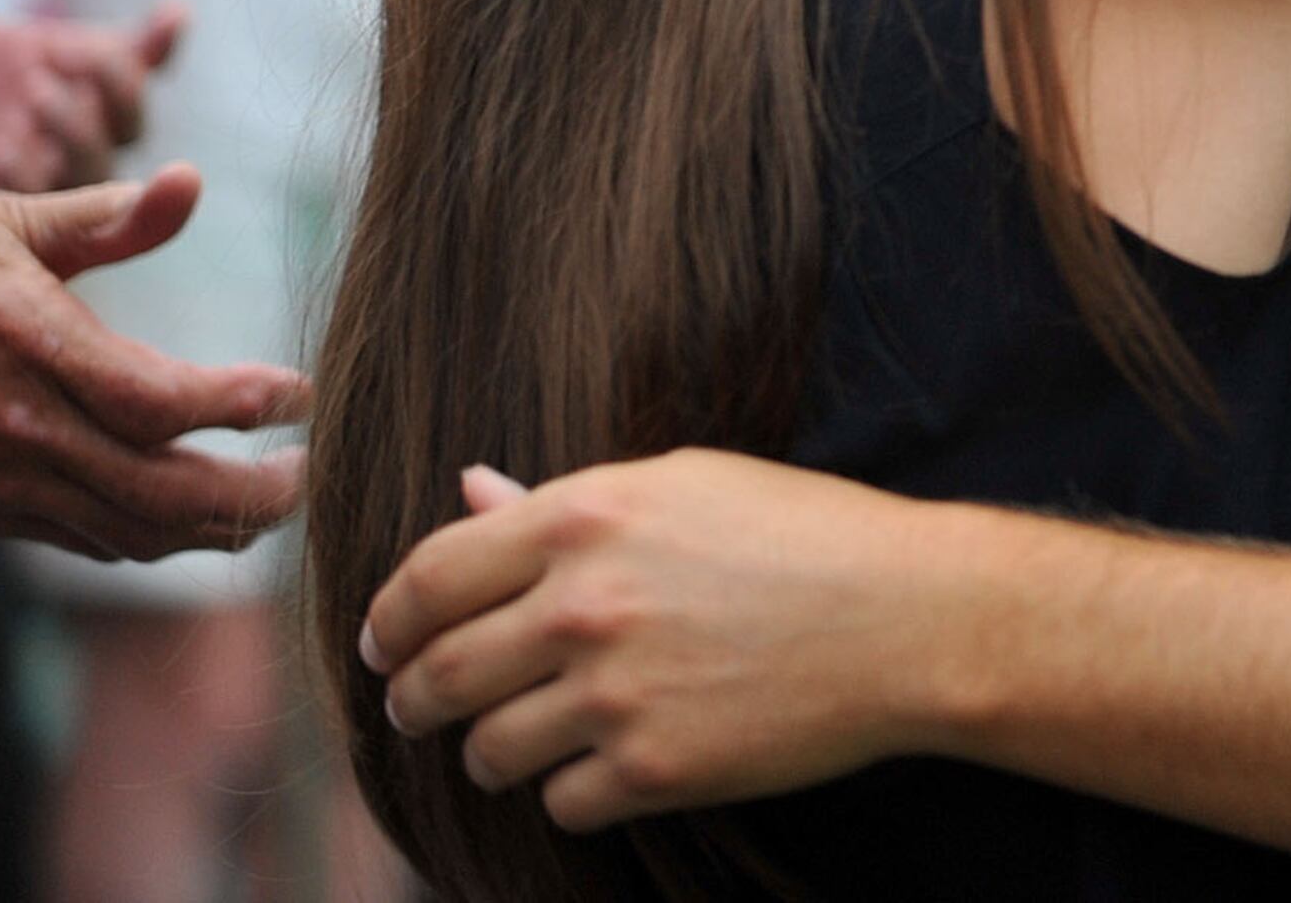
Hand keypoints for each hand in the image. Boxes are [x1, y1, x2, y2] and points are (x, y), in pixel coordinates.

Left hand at [0, 0, 187, 192]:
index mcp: (42, 55)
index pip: (129, 54)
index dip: (161, 39)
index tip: (169, 13)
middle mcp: (41, 109)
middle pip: (129, 116)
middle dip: (120, 85)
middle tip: (71, 56)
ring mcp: (17, 155)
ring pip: (97, 161)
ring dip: (82, 128)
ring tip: (36, 94)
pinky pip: (38, 198)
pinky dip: (37, 171)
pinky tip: (9, 145)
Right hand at [0, 163, 305, 560]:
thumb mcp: (6, 213)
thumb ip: (108, 215)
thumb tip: (190, 183)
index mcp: (25, 344)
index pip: (154, 403)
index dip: (237, 406)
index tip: (301, 392)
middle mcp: (11, 427)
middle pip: (155, 495)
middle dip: (246, 497)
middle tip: (311, 474)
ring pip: (124, 533)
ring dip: (207, 531)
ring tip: (272, 501)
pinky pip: (81, 539)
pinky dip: (148, 537)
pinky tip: (194, 515)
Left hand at [367, 452, 957, 829]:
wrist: (904, 616)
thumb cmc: (799, 534)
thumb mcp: (679, 485)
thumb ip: (563, 499)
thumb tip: (470, 492)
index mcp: (582, 517)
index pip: (429, 578)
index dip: (391, 619)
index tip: (386, 643)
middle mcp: (581, 604)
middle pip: (438, 673)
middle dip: (414, 699)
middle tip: (418, 707)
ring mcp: (614, 694)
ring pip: (488, 750)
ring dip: (491, 752)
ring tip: (516, 743)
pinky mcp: (653, 770)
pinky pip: (560, 804)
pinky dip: (571, 794)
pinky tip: (603, 768)